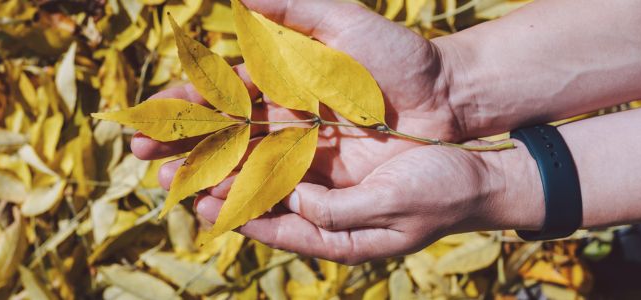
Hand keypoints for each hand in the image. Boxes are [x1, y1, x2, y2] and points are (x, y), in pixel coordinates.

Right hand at [133, 0, 463, 186]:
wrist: (446, 98)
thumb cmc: (399, 57)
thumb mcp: (343, 24)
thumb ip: (291, 7)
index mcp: (282, 75)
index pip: (222, 88)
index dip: (186, 100)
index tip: (154, 112)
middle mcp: (284, 111)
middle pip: (221, 127)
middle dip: (181, 138)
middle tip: (141, 152)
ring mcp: (301, 145)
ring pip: (241, 158)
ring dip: (202, 168)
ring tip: (168, 180)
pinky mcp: (321, 173)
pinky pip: (275, 182)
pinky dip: (244, 190)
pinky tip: (215, 199)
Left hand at [177, 142, 544, 264]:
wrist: (475, 168)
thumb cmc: (440, 195)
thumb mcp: (392, 208)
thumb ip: (339, 212)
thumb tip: (293, 201)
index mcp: (333, 233)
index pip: (274, 225)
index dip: (236, 215)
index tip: (199, 204)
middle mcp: (321, 203)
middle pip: (256, 192)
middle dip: (212, 181)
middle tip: (166, 170)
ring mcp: (326, 172)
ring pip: (265, 161)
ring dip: (225, 151)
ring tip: (182, 143)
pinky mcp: (334, 143)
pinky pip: (288, 136)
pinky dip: (260, 128)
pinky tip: (230, 116)